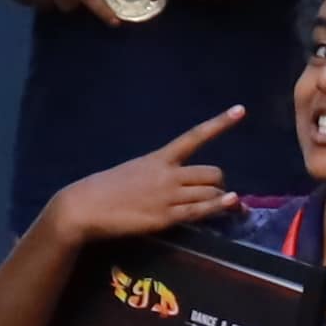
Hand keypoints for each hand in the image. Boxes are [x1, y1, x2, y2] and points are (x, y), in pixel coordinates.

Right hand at [40, 109, 248, 255]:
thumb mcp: (134, 170)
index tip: (241, 109)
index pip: (195, 136)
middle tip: (216, 194)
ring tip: (227, 208)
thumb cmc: (106, 189)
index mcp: (159, 158)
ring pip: (211, 192)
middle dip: (219, 183)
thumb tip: (180, 183)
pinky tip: (232, 204)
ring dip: (221, 200)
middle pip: (212, 173)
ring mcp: (168, 195)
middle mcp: (168, 173)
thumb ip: (158, 173)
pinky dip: (219, 207)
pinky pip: (200, 210)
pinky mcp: (166, 216)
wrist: (84, 207)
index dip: (220, 123)